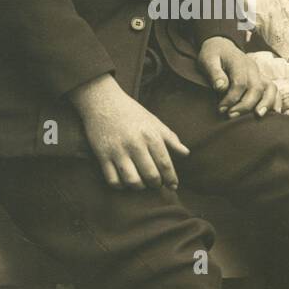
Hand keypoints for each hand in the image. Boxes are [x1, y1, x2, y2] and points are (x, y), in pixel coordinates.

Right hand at [70, 75, 189, 189]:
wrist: (102, 100)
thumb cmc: (131, 112)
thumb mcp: (154, 121)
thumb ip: (171, 138)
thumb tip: (186, 154)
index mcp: (150, 135)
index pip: (165, 164)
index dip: (171, 179)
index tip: (173, 186)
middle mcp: (135, 144)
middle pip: (151, 175)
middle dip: (156, 185)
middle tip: (156, 184)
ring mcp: (117, 151)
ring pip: (132, 181)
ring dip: (139, 187)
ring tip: (142, 184)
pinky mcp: (102, 155)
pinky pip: (113, 180)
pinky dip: (121, 186)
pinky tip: (125, 181)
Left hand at [197, 37, 281, 117]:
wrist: (222, 46)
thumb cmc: (213, 55)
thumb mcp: (207, 60)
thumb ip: (214, 73)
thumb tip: (221, 87)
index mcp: (239, 62)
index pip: (240, 82)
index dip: (231, 98)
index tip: (221, 109)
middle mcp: (252, 68)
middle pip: (256, 88)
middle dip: (246, 105)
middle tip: (231, 115)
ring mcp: (259, 73)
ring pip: (270, 88)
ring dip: (266, 104)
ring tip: (258, 116)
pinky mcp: (262, 79)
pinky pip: (274, 90)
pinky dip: (276, 102)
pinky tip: (274, 113)